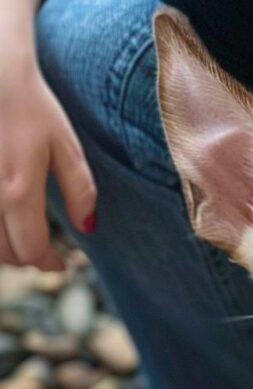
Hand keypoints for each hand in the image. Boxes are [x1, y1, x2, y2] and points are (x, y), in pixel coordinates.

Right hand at [0, 51, 95, 270]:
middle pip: (2, 253)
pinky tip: (2, 220)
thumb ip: (80, 189)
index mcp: (17, 190)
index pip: (31, 249)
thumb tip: (89, 227)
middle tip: (42, 252)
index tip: (61, 264)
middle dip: (25, 257)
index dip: (49, 262)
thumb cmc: (29, 106)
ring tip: (20, 238)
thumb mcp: (64, 145)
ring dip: (2, 247)